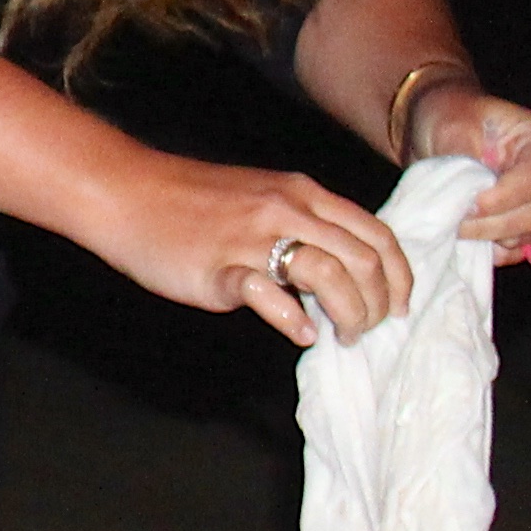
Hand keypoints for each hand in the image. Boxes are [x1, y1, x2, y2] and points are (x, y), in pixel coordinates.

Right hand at [95, 153, 411, 348]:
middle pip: (362, 261)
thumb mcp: (264, 197)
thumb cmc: (195, 201)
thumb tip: (342, 270)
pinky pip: (268, 296)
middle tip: (366, 331)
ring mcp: (253, 239)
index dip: (399, 275)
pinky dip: (293, 320)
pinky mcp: (220, 268)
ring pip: (329, 276)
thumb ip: (305, 225)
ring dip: (348, 315)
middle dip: (377, 305)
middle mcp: (287, 211)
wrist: (130, 194)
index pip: (377, 234)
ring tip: (340, 337)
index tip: (399, 306)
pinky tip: (301, 334)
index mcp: (304, 194)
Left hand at [414, 87, 530, 252]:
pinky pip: (519, 250)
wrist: (451, 130)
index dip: (503, 198)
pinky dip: (493, 249)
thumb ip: (462, 158)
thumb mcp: (454, 127)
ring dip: (489, 236)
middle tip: (455, 220)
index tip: (469, 205)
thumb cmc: (456, 119)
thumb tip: (464, 194)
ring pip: (527, 235)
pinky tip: (469, 237)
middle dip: (491, 223)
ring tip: (457, 224)